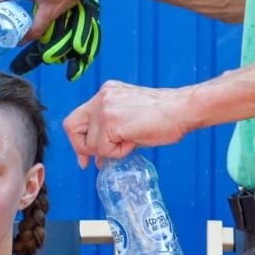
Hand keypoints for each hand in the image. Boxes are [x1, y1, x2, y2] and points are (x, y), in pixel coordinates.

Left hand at [64, 80, 197, 166]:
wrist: (183, 109)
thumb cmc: (165, 115)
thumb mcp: (131, 120)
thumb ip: (111, 132)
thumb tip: (97, 157)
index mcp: (107, 93)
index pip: (78, 117)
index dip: (78, 139)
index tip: (86, 157)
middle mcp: (102, 97)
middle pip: (71, 126)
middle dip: (81, 147)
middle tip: (90, 162)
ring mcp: (105, 107)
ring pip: (90, 142)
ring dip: (109, 150)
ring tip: (131, 141)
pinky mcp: (111, 121)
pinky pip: (103, 148)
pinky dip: (118, 152)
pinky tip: (134, 141)